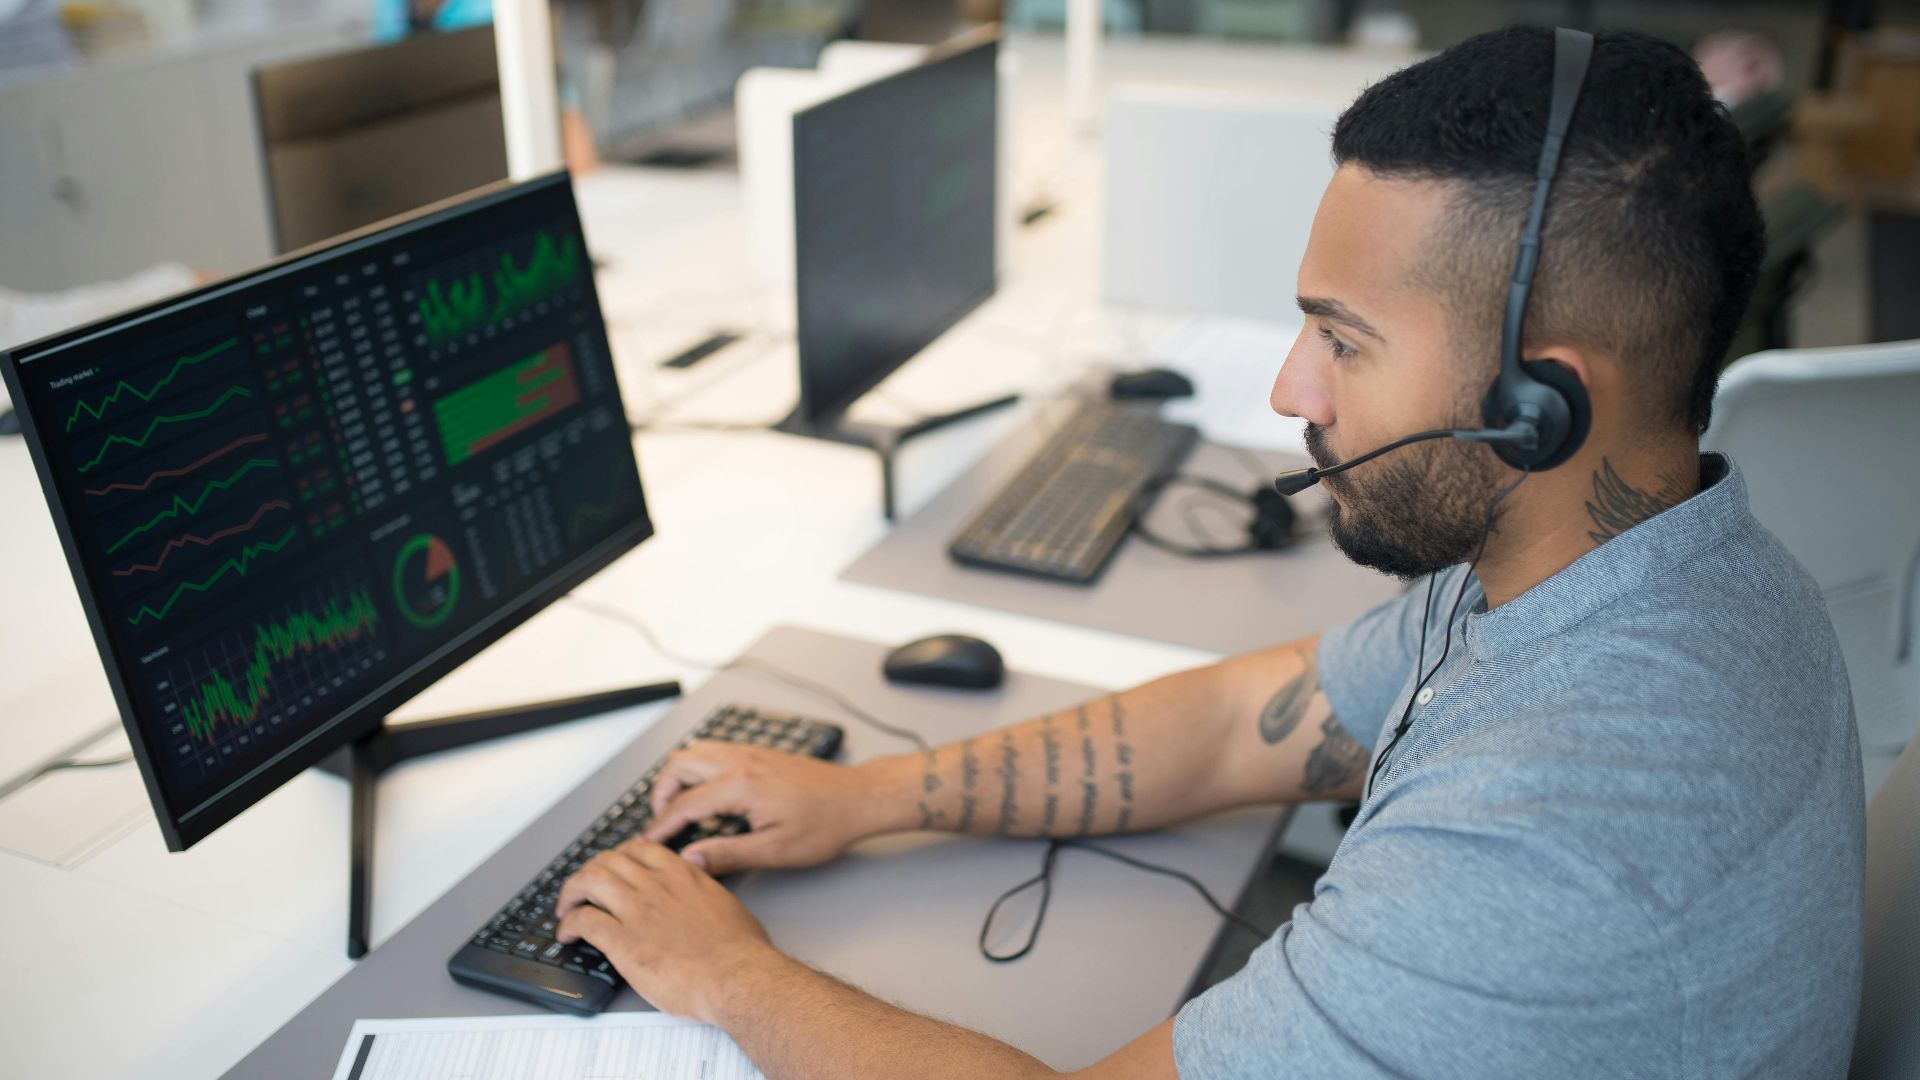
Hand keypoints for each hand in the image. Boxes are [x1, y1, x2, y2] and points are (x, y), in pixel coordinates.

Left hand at [555, 837, 774, 1023]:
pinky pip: (583, 920)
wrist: (736, 977)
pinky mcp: (623, 941)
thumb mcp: (726, 906)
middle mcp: (656, 885)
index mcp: (683, 875)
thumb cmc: (741, 952)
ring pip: (589, 881)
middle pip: (608, 861)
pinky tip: (566, 934)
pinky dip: (568, 924)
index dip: (619, 857)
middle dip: (589, 873)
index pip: (639, 848)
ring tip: (567, 908)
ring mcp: (638, 910)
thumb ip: (706, 895)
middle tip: (583, 890)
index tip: (613, 869)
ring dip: (571, 893)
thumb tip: (705, 899)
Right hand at [644, 741, 885, 874]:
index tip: (648, 844)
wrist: (858, 798)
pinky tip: (705, 793)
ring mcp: (750, 753)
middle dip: (661, 793)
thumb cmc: (825, 824)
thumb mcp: (776, 850)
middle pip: (679, 764)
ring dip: (678, 776)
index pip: (684, 804)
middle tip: (662, 823)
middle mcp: (741, 761)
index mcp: (742, 786)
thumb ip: (728, 854)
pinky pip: (714, 751)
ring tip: (678, 807)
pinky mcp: (759, 753)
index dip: (660, 827)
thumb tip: (690, 861)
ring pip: (695, 751)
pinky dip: (697, 768)